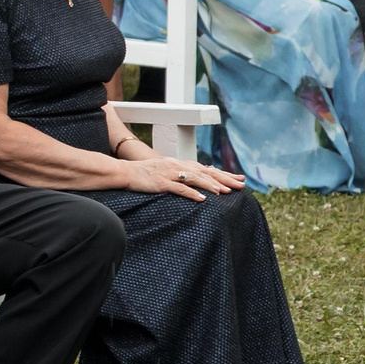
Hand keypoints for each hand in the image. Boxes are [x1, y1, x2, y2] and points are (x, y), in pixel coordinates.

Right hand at [122, 156, 241, 199]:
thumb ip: (178, 175)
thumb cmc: (142, 174)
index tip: (238, 179)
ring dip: (211, 185)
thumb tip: (193, 183)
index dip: (223, 174)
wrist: (123, 172)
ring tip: (225, 192)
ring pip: (195, 179)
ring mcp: (169, 173)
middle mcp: (177, 166)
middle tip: (241, 185)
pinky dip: (192, 193)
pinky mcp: (161, 182)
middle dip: (225, 179)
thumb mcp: (163, 170)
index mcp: (179, 164)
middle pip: (206, 172)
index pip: (206, 169)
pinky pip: (179, 188)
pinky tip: (202, 199)